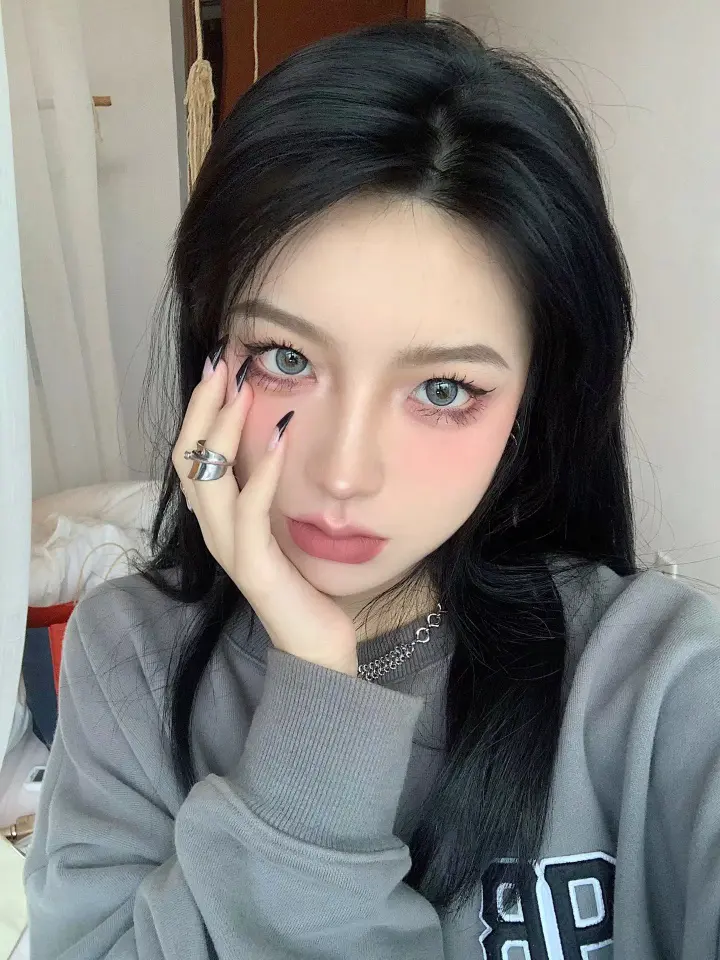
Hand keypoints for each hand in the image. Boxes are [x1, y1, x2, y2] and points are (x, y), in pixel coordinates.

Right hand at [171, 353, 358, 676]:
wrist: (314, 642)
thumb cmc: (301, 581)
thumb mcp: (279, 523)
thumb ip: (265, 488)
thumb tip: (273, 435)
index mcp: (217, 517)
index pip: (192, 454)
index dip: (200, 410)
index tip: (219, 366)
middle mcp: (212, 529)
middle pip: (188, 459)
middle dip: (203, 407)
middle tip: (221, 363)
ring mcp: (229, 548)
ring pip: (207, 479)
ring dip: (224, 430)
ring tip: (243, 389)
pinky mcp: (253, 565)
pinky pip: (250, 511)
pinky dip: (261, 471)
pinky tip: (279, 437)